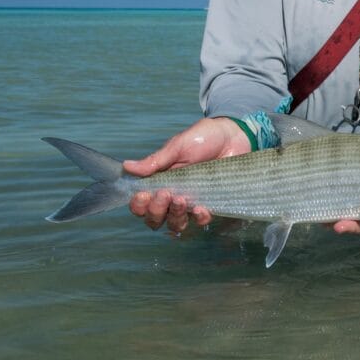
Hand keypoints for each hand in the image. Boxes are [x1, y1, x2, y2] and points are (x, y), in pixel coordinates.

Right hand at [124, 117, 250, 232]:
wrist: (233, 135)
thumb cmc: (202, 138)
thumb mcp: (177, 146)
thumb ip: (155, 161)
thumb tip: (126, 166)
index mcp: (160, 182)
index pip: (142, 204)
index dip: (139, 205)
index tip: (143, 194)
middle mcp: (173, 196)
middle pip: (155, 219)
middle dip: (155, 211)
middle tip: (165, 194)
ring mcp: (192, 202)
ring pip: (176, 224)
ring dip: (175, 216)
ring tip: (181, 200)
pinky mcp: (211, 204)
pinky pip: (201, 220)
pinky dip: (198, 218)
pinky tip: (200, 208)